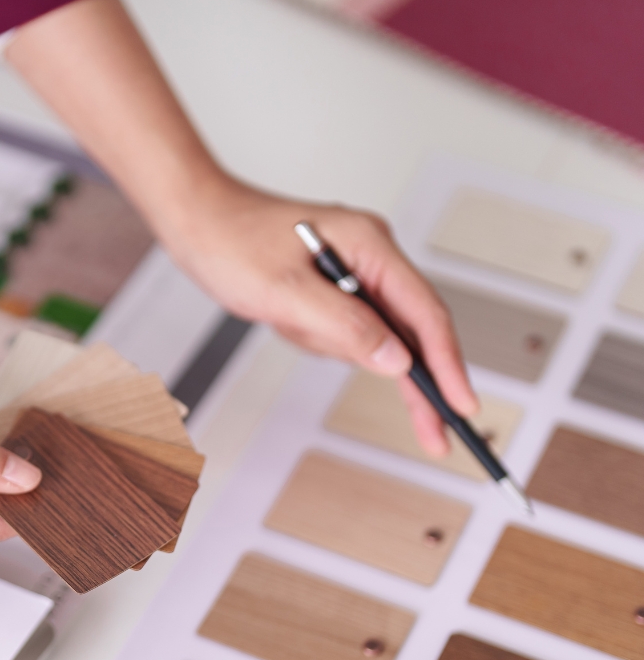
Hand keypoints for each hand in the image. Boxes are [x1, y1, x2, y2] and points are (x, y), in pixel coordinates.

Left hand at [175, 178, 477, 455]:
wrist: (199, 221)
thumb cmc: (233, 243)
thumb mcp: (286, 295)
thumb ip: (346, 328)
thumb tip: (397, 361)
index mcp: (370, 244)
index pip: (426, 313)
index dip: (447, 364)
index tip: (461, 405)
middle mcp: (370, 254)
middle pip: (412, 330)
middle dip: (415, 383)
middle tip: (434, 438)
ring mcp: (353, 269)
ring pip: (371, 335)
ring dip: (331, 345)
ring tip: (285, 320)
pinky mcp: (333, 285)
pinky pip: (343, 329)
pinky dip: (315, 337)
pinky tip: (285, 319)